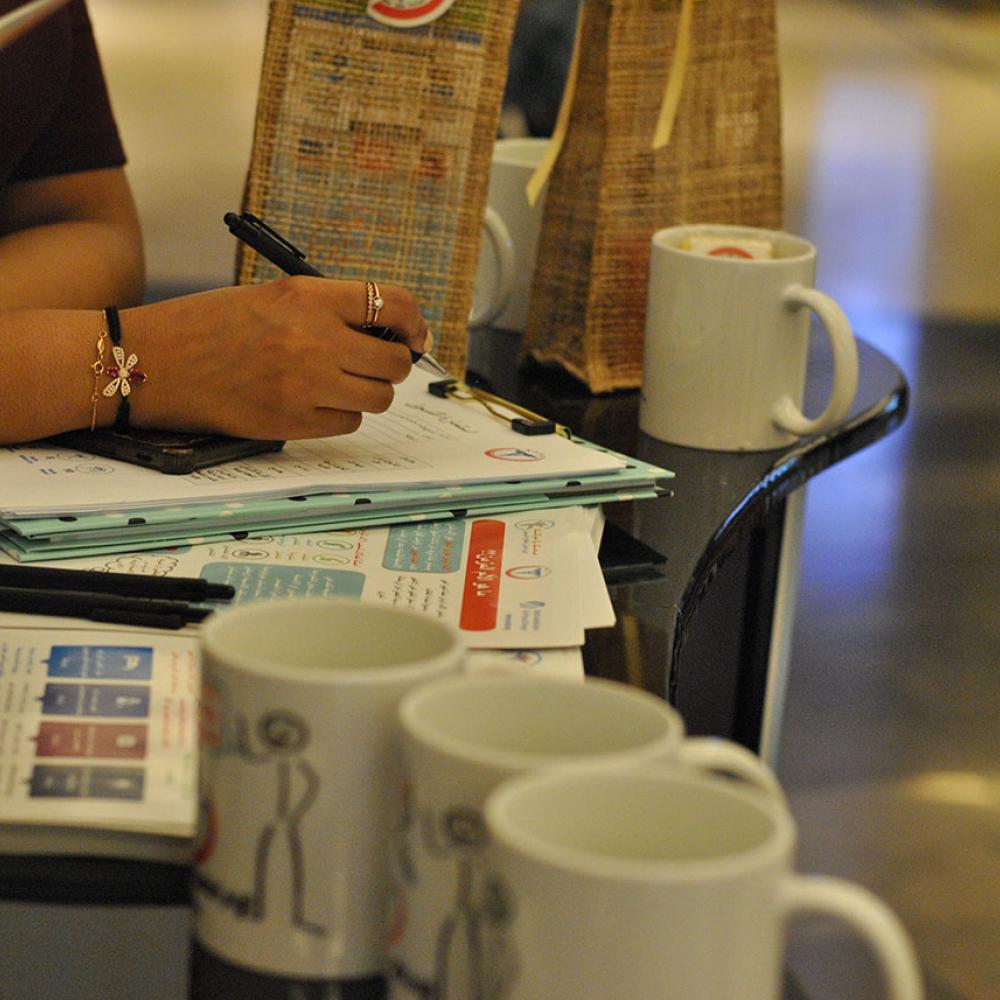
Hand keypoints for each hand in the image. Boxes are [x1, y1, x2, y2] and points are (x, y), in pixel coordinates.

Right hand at [120, 277, 430, 439]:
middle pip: (395, 362)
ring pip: (378, 399)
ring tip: (340, 384)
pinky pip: (347, 424)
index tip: (415, 335)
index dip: (414, 323)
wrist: (155, 360)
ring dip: (368, 394)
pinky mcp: (291, 422)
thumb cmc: (213, 325)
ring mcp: (303, 384)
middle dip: (392, 365)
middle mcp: (313, 339)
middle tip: (374, 365)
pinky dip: (340, 416)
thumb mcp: (274, 298)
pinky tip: (314, 403)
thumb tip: (389, 332)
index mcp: (308, 296)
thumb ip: (330, 311)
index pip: (393, 303)